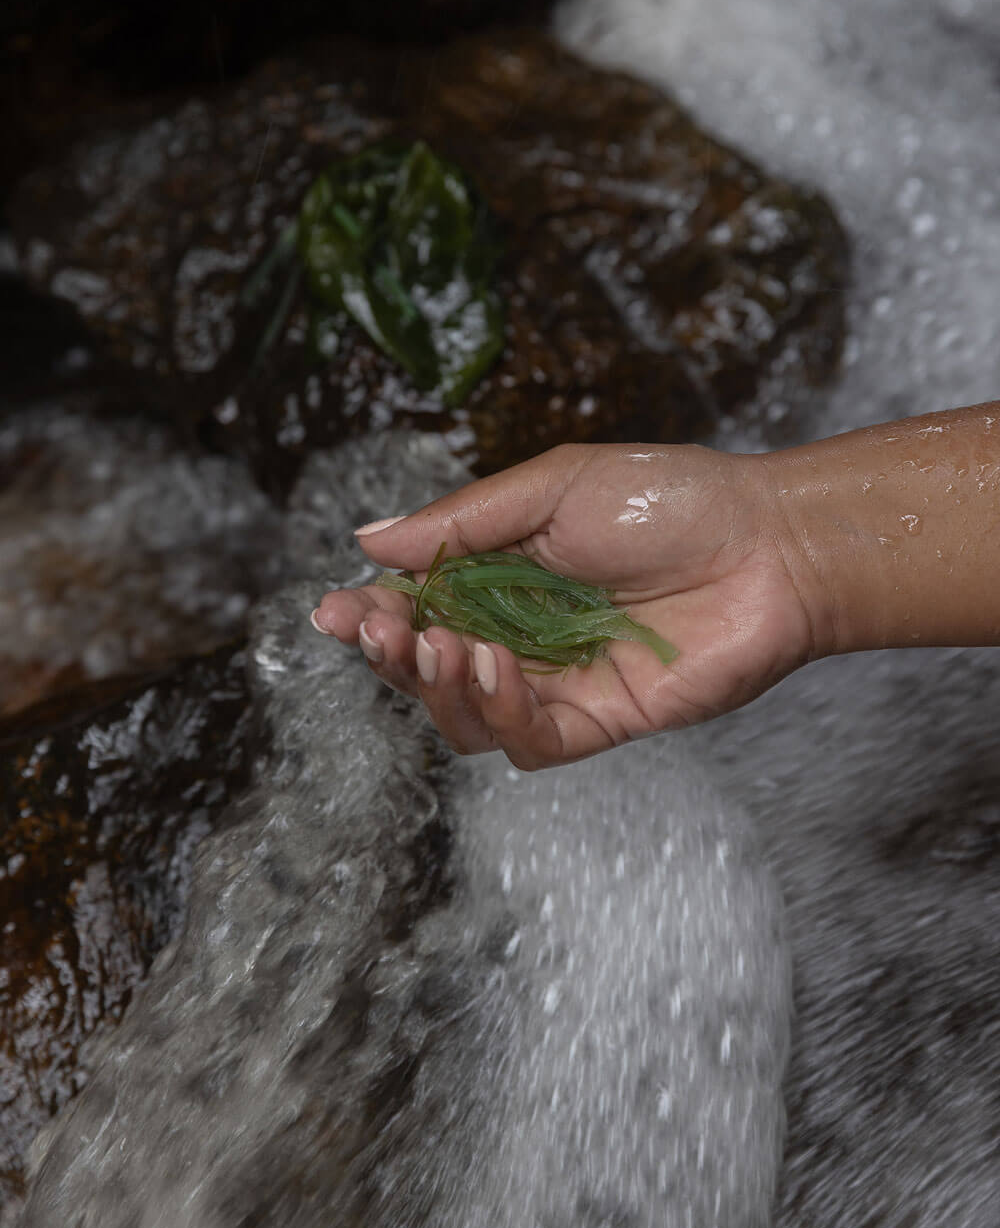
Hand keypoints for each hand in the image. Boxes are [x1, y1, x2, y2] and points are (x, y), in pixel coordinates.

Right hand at [312, 442, 816, 769]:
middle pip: (427, 668)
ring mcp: (557, 682)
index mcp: (502, 572)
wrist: (770, 543)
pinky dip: (497, 712)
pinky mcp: (598, 721)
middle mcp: (521, 632)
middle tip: (376, 629)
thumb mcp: (553, 486)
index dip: (369, 612)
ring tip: (443, 645)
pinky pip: (526, 741)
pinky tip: (495, 667)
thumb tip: (368, 539)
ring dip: (436, 687)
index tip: (333, 608)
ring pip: (464, 716)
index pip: (416, 604)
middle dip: (390, 654)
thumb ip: (463, 521)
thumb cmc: (670, 498)